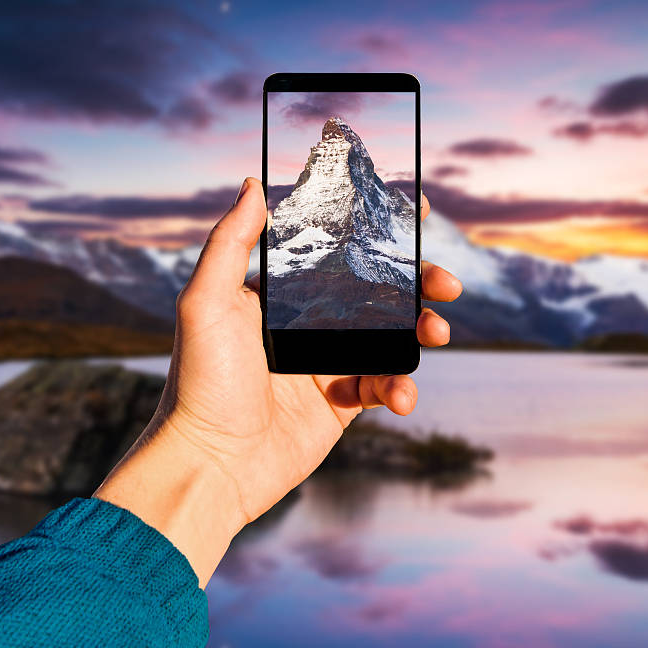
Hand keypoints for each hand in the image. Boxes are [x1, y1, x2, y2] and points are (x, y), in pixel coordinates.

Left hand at [95, 178, 461, 585]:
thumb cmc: (201, 381)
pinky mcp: (340, 404)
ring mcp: (326, 364)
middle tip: (447, 284)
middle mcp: (306, 324)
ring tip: (436, 333)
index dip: (377, 232)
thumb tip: (252, 184)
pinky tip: (401, 395)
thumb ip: (231, 242)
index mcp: (281, 294)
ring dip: (420, 330)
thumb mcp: (206, 302)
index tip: (417, 212)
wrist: (212, 463)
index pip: (336, 250)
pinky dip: (400, 386)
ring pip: (389, 336)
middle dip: (417, 283)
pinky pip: (383, 385)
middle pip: (375, 291)